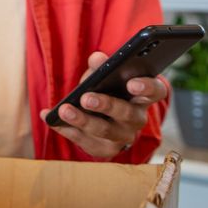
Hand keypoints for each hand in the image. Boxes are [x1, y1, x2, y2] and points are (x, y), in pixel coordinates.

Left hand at [40, 51, 168, 158]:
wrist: (102, 118)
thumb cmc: (107, 89)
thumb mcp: (105, 75)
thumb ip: (102, 66)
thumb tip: (96, 58)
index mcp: (143, 95)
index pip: (156, 91)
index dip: (146, 88)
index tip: (131, 84)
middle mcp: (137, 118)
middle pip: (126, 113)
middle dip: (106, 105)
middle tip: (86, 98)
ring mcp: (123, 136)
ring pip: (105, 131)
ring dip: (82, 120)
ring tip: (64, 110)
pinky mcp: (106, 149)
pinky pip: (85, 142)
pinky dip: (67, 130)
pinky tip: (51, 118)